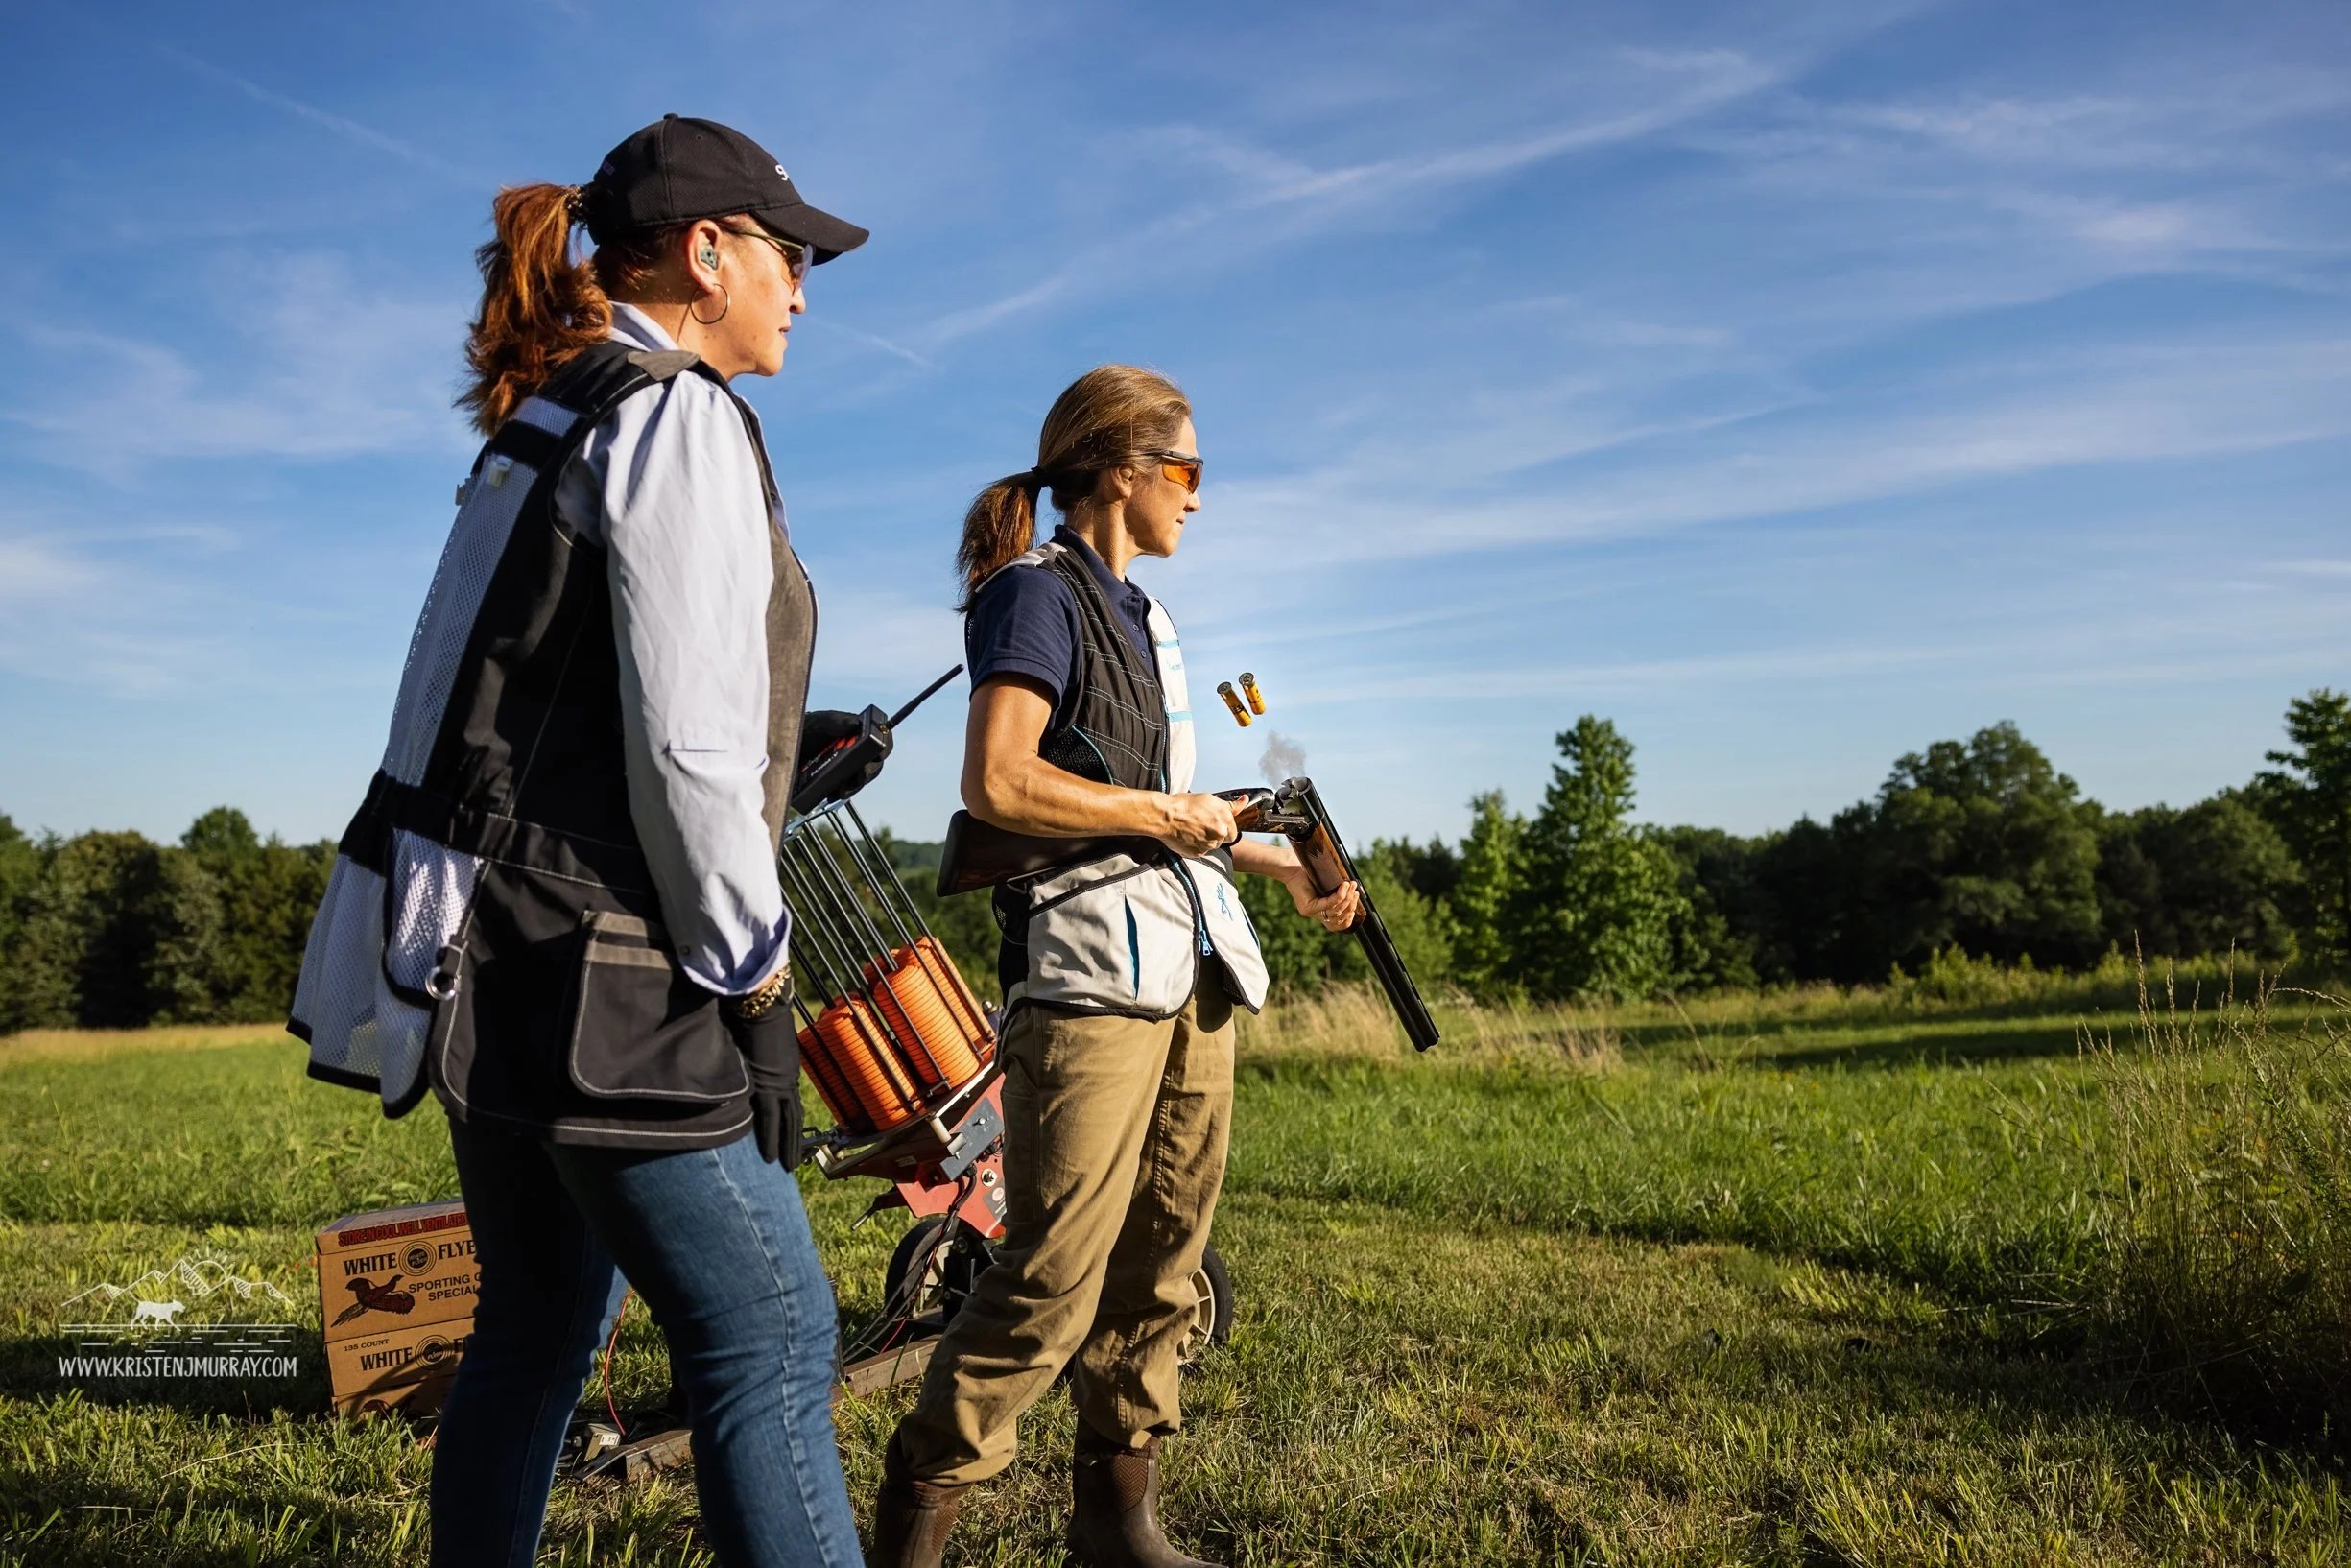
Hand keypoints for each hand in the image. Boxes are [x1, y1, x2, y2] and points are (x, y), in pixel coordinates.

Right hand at [724, 1001, 802, 1165]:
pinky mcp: (767, 1086)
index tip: (791, 1137)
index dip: (790, 1121)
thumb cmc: (754, 1013)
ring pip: (785, 1123)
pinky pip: (769, 1120)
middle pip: (792, 1117)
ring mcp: (780, 1084)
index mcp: (786, 1068)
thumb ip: (754, 1054)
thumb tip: (744, 1058)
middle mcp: (787, 1079)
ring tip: (784, 1167)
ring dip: (785, 1146)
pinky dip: (770, 1140)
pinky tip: (769, 1157)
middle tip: (792, 1164)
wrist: (759, 1003)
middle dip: (792, 1141)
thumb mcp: (756, 1038)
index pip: (789, 1101)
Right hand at [1155, 792, 1239, 857]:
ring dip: (1206, 840)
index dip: (1224, 827)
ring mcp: (1210, 843)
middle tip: (1202, 827)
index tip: (1215, 825)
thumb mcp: (1209, 799)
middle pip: (1224, 839)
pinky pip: (1201, 851)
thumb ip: (1229, 805)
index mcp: (1225, 817)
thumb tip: (1245, 801)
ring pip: (1213, 846)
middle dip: (1216, 835)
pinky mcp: (1199, 852)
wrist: (1165, 816)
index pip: (1233, 830)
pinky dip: (1196, 846)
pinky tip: (1187, 837)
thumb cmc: (1184, 804)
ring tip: (1192, 830)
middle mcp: (1220, 831)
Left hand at [1286, 868, 1361, 931]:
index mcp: (1321, 913)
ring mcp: (1311, 913)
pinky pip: (1327, 904)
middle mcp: (1316, 915)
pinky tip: (1344, 886)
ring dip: (1347, 898)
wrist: (1292, 867)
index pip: (1338, 924)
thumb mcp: (1328, 885)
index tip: (1356, 902)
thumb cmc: (1311, 873)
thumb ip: (1338, 892)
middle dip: (1350, 904)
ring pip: (1335, 911)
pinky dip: (1338, 896)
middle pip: (1339, 917)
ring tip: (1352, 885)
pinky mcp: (1307, 907)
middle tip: (1355, 890)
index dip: (1349, 917)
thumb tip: (1356, 894)